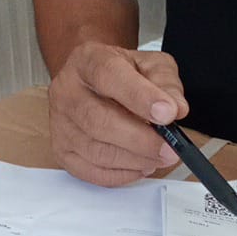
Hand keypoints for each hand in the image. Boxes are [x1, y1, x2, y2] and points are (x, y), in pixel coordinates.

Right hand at [48, 41, 188, 185]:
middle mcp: (67, 91)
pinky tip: (139, 166)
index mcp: (88, 60)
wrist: (93, 83)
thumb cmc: (121, 74)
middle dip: (141, 140)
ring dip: (134, 160)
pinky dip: (120, 174)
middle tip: (169, 148)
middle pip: (99, 121)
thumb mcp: (150, 64)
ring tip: (159, 158)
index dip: (140, 98)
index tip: (168, 114)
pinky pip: (90, 171)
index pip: (110, 76)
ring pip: (96, 151)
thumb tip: (176, 109)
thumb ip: (166, 83)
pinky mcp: (61, 150)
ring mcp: (60, 123)